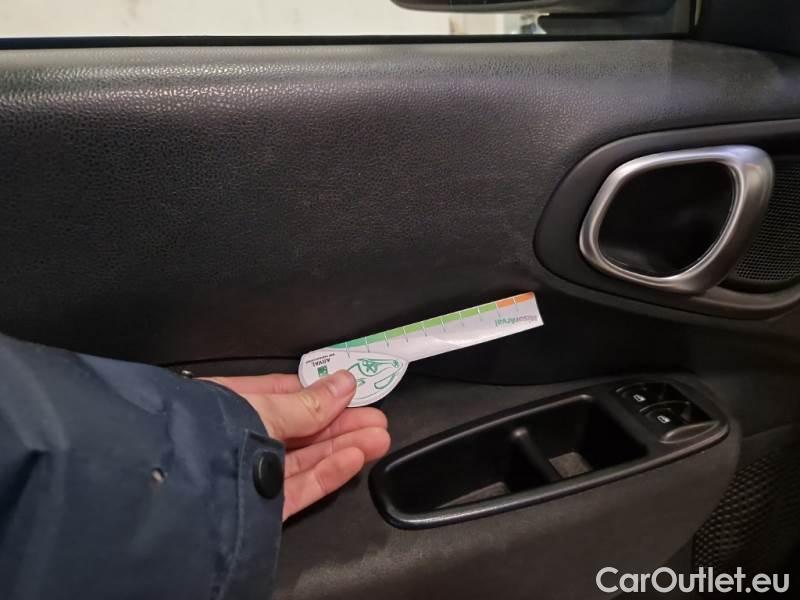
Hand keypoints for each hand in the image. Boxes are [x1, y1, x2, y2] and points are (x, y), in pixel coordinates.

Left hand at [207, 371, 389, 520]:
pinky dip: (328, 473)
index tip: (353, 393)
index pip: (283, 397)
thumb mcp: (263, 407)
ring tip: (378, 437)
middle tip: (377, 419)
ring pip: (305, 459)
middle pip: (300, 430)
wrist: (178, 488)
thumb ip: (307, 403)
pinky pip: (299, 487)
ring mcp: (252, 475)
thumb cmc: (213, 431)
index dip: (320, 395)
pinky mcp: (262, 507)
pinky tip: (354, 458)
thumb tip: (346, 383)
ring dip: (343, 446)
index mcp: (232, 405)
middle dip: (341, 424)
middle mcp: (241, 440)